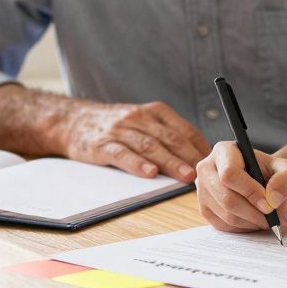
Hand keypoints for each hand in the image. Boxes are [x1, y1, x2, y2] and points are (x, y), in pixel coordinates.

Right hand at [61, 101, 210, 182]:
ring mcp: (121, 130)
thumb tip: (199, 157)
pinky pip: (122, 154)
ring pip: (150, 146)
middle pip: (170, 138)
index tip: (212, 164)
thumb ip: (167, 134)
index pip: (184, 130)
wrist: (73, 120)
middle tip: (204, 173)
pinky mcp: (102, 145)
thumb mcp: (143, 120)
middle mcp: (139, 117)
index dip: (200, 148)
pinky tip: (149, 173)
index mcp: (155, 111)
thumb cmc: (117, 125)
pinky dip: (137, 163)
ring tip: (186, 176)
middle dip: (189, 157)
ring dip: (171, 162)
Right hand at [196, 141, 286, 233]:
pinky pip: (224, 226)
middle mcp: (207, 169)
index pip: (229, 173)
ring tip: (271, 220)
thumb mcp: (286, 168)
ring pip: (226, 215)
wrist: (262, 180)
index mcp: (223, 151)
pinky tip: (257, 221)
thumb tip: (273, 199)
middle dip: (254, 214)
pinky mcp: (205, 210)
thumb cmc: (270, 172)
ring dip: (253, 223)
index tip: (269, 205)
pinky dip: (245, 228)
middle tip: (275, 220)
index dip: (250, 192)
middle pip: (226, 198)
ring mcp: (202, 191)